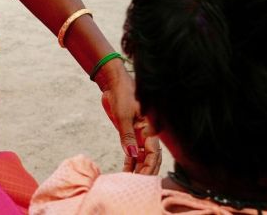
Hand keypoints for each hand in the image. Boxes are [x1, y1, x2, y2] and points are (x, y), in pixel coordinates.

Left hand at [95, 59, 160, 174]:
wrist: (113, 82)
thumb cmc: (122, 94)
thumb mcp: (123, 116)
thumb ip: (127, 136)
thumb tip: (132, 154)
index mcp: (150, 127)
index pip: (153, 153)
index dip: (148, 167)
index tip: (140, 178)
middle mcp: (147, 132)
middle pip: (150, 157)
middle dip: (144, 171)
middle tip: (134, 184)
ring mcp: (139, 133)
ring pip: (142, 156)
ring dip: (136, 168)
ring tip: (129, 181)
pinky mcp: (131, 133)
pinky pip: (133, 151)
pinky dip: (130, 161)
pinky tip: (125, 171)